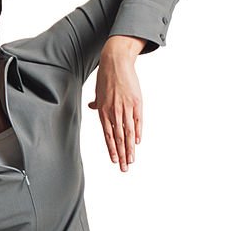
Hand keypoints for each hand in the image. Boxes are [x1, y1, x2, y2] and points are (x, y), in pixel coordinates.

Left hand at [87, 39, 145, 172]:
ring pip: (128, 133)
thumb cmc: (106, 77)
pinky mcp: (136, 101)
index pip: (108, 137)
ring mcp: (125, 108)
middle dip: (122, 155)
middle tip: (124, 169)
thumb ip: (97, 103)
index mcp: (103, 113)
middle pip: (118, 139)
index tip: (114, 162)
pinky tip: (137, 142)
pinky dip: (138, 132)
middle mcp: (113, 113)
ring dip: (130, 148)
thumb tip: (92, 106)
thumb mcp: (98, 92)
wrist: (116, 62)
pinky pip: (137, 120)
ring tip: (131, 160)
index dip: (112, 150)